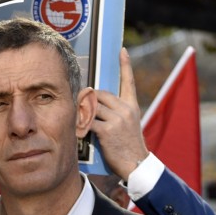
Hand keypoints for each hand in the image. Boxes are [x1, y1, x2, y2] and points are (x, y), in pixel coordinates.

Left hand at [91, 48, 148, 178]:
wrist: (136, 164)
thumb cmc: (129, 144)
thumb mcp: (129, 123)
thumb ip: (117, 112)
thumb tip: (97, 104)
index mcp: (132, 105)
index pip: (129, 81)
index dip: (125, 65)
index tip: (122, 50)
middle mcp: (126, 109)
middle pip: (100, 94)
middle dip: (90, 100)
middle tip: (82, 107)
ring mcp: (117, 119)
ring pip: (92, 107)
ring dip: (83, 113)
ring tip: (79, 120)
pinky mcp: (107, 130)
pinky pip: (88, 122)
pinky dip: (81, 125)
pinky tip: (79, 130)